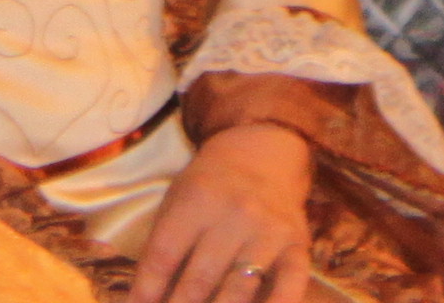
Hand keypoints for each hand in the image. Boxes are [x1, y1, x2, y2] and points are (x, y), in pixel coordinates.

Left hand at [135, 118, 311, 302]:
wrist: (264, 155)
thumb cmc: (210, 187)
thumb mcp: (178, 200)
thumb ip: (163, 247)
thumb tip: (146, 301)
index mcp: (199, 199)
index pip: (164, 255)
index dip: (147, 290)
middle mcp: (236, 214)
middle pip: (199, 279)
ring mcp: (270, 233)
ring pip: (238, 290)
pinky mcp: (298, 249)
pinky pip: (289, 288)